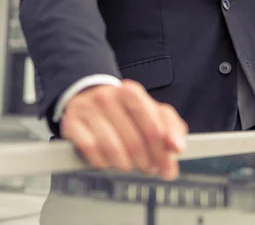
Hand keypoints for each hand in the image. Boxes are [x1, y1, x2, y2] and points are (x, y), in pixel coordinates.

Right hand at [60, 81, 187, 179]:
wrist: (88, 96)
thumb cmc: (124, 109)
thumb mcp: (151, 111)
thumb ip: (170, 128)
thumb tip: (177, 147)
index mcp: (131, 92)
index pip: (152, 126)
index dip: (161, 151)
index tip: (166, 165)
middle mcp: (108, 97)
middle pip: (134, 141)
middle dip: (145, 161)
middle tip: (148, 167)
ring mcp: (88, 109)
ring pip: (112, 148)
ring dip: (124, 164)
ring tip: (128, 165)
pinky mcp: (71, 123)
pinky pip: (90, 151)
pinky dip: (101, 162)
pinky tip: (106, 161)